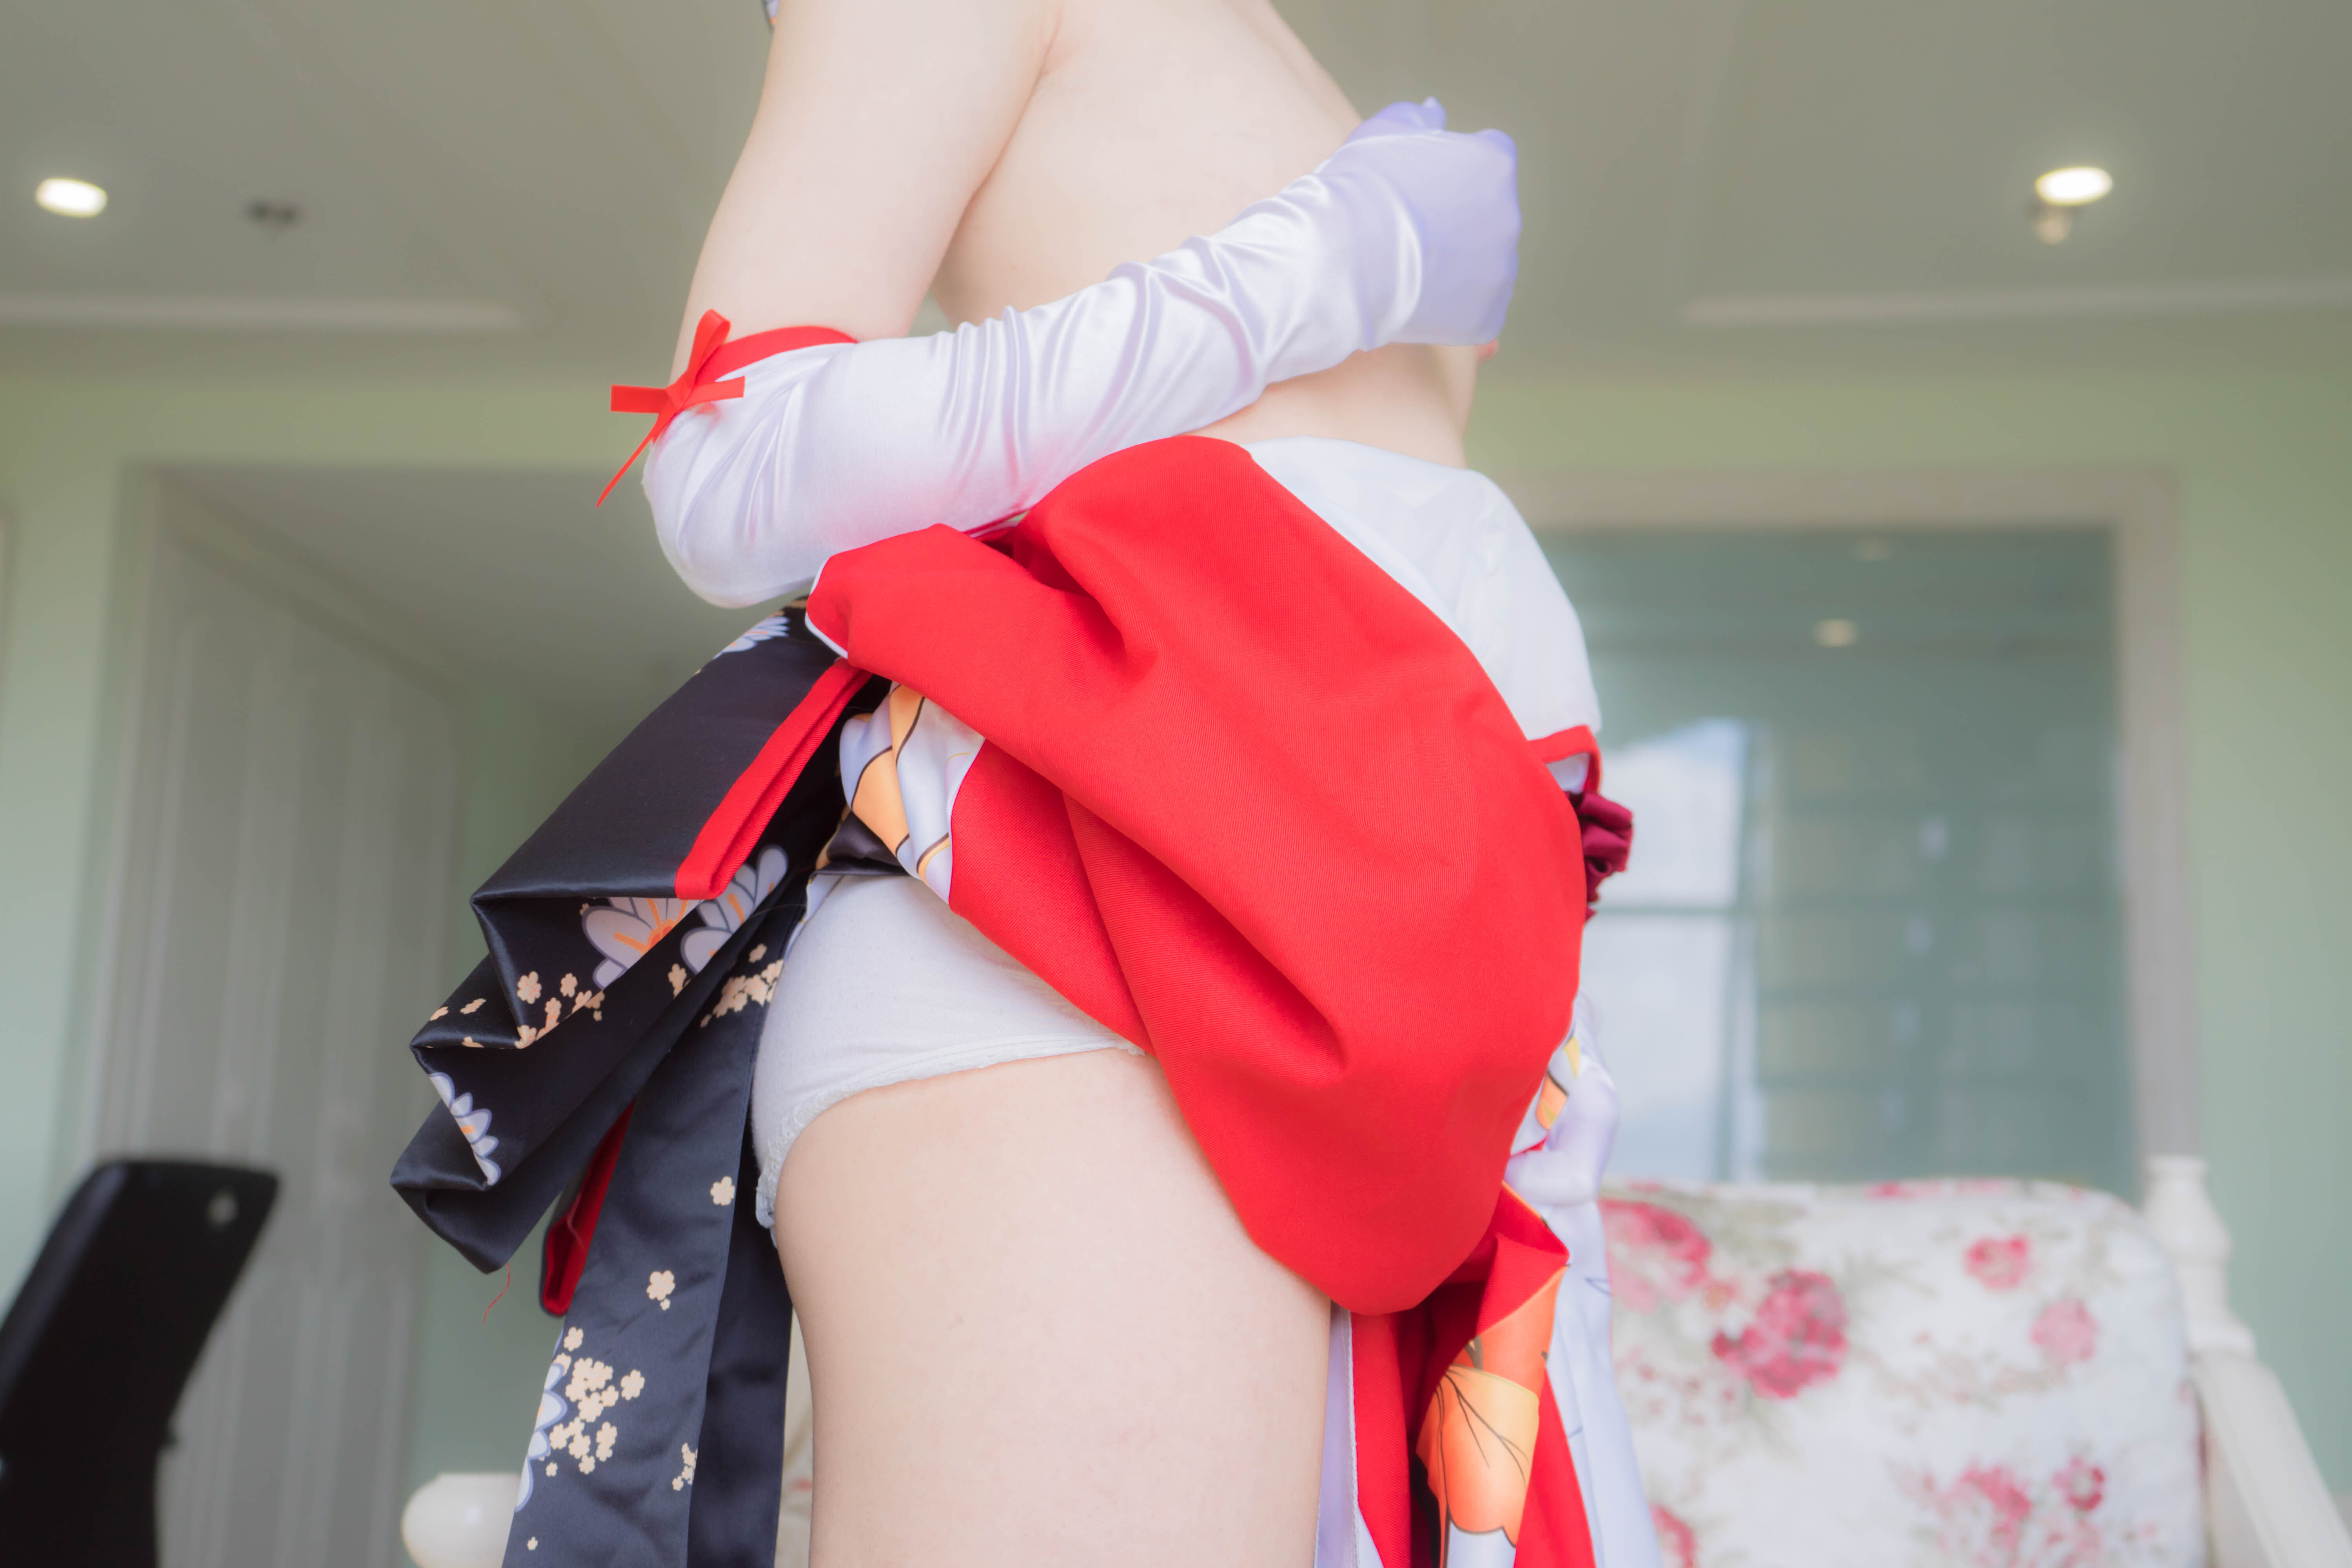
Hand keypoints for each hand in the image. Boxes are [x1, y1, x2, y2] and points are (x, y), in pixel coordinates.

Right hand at [1318, 99, 1519, 345]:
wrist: (1338, 259)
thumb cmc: (1356, 189)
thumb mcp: (1381, 132)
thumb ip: (1417, 118)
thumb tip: (1435, 111)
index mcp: (1494, 164)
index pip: (1491, 159)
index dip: (1456, 171)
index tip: (1423, 187)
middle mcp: (1509, 216)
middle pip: (1489, 215)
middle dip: (1459, 220)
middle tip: (1409, 230)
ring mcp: (1500, 271)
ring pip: (1485, 265)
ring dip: (1458, 265)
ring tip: (1408, 268)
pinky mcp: (1486, 317)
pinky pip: (1477, 310)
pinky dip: (1454, 308)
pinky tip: (1419, 300)